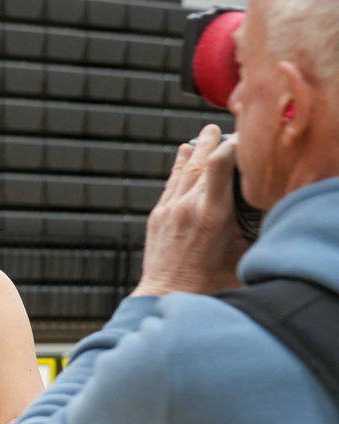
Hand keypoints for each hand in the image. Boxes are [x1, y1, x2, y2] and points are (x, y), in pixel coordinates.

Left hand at [132, 125, 248, 296]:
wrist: (164, 296)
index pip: (219, 164)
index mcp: (212, 215)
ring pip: (184, 170)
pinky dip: (179, 166)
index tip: (245, 140)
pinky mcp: (157, 216)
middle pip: (201, 161)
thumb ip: (253, 229)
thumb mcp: (242, 256)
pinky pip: (170, 183)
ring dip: (196, 149)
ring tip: (207, 132)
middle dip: (214, 142)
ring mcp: (169, 210)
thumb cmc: (207, 284)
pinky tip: (184, 153)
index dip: (232, 146)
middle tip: (223, 127)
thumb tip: (266, 209)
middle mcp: (187, 207)